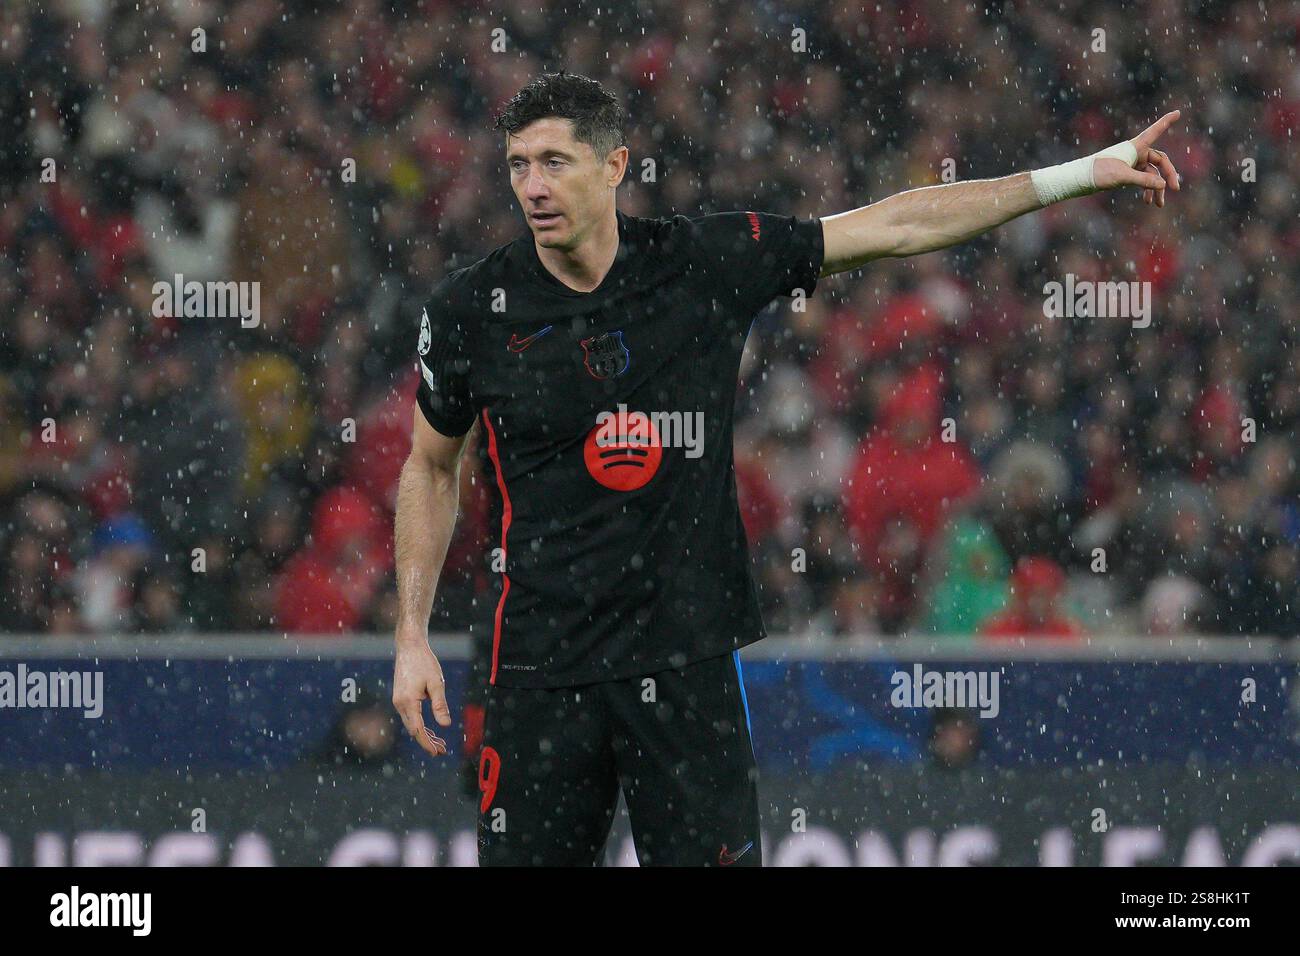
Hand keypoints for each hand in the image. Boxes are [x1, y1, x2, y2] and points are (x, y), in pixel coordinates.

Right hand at [392, 633, 450, 757]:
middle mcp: (400, 704)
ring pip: (411, 724)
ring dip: (424, 734)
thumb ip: (440, 705)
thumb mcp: (436, 683)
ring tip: (439, 742)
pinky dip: (420, 724)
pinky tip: (430, 728)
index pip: (418, 730)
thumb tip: (445, 725)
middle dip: (427, 742)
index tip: (437, 752)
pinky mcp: (400, 697)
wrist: (409, 646)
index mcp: (408, 702)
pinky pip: (410, 716)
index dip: (427, 743)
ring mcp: (398, 701)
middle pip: (414, 730)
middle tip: (442, 750)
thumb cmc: (424, 662)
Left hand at [1093, 110, 1182, 206]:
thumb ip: (1144, 180)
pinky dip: (1146, 189)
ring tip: (1158, 204)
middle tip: (1175, 189)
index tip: (1178, 112)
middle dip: (1168, 175)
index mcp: (1135, 146)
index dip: (1166, 122)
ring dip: (1156, 188)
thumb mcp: (1123, 177)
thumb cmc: (1099, 173)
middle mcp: (1136, 152)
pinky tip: (1147, 201)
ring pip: (1151, 174)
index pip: (1155, 131)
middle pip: (1160, 161)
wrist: (1081, 180)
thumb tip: (1162, 185)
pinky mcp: (1127, 172)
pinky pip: (1142, 179)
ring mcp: (1132, 162)